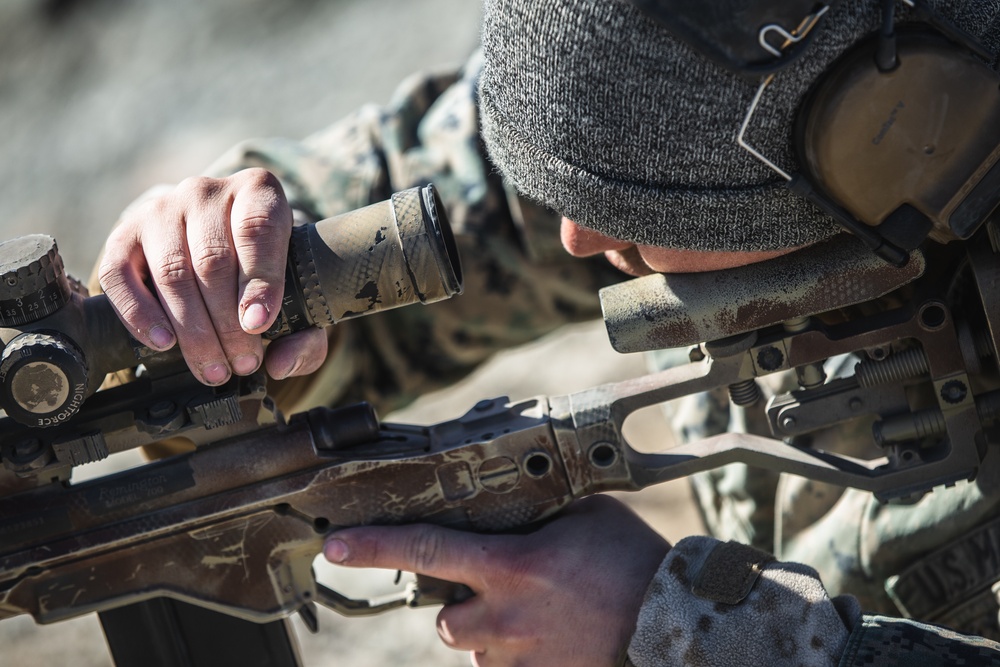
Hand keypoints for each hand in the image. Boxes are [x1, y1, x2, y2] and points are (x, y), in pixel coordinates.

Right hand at [98, 168, 326, 384]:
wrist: (218, 247)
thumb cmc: (263, 275)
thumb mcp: (299, 294)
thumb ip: (306, 334)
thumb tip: (280, 363)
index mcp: (257, 191)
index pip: (257, 228)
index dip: (259, 280)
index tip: (259, 325)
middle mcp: (205, 192)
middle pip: (212, 259)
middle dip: (228, 322)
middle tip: (242, 362)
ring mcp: (160, 210)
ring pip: (171, 273)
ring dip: (192, 331)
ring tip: (213, 368)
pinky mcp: (124, 236)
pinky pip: (119, 276)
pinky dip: (140, 315)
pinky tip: (164, 343)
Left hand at [324, 495, 669, 665]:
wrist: (672, 623)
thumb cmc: (631, 562)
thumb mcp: (582, 514)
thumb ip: (535, 506)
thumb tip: (506, 490)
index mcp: (511, 565)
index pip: (425, 547)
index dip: (372, 546)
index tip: (335, 545)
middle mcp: (504, 616)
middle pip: (444, 615)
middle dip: (461, 605)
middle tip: (504, 592)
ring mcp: (517, 658)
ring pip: (474, 647)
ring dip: (492, 633)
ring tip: (540, 619)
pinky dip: (515, 656)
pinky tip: (548, 640)